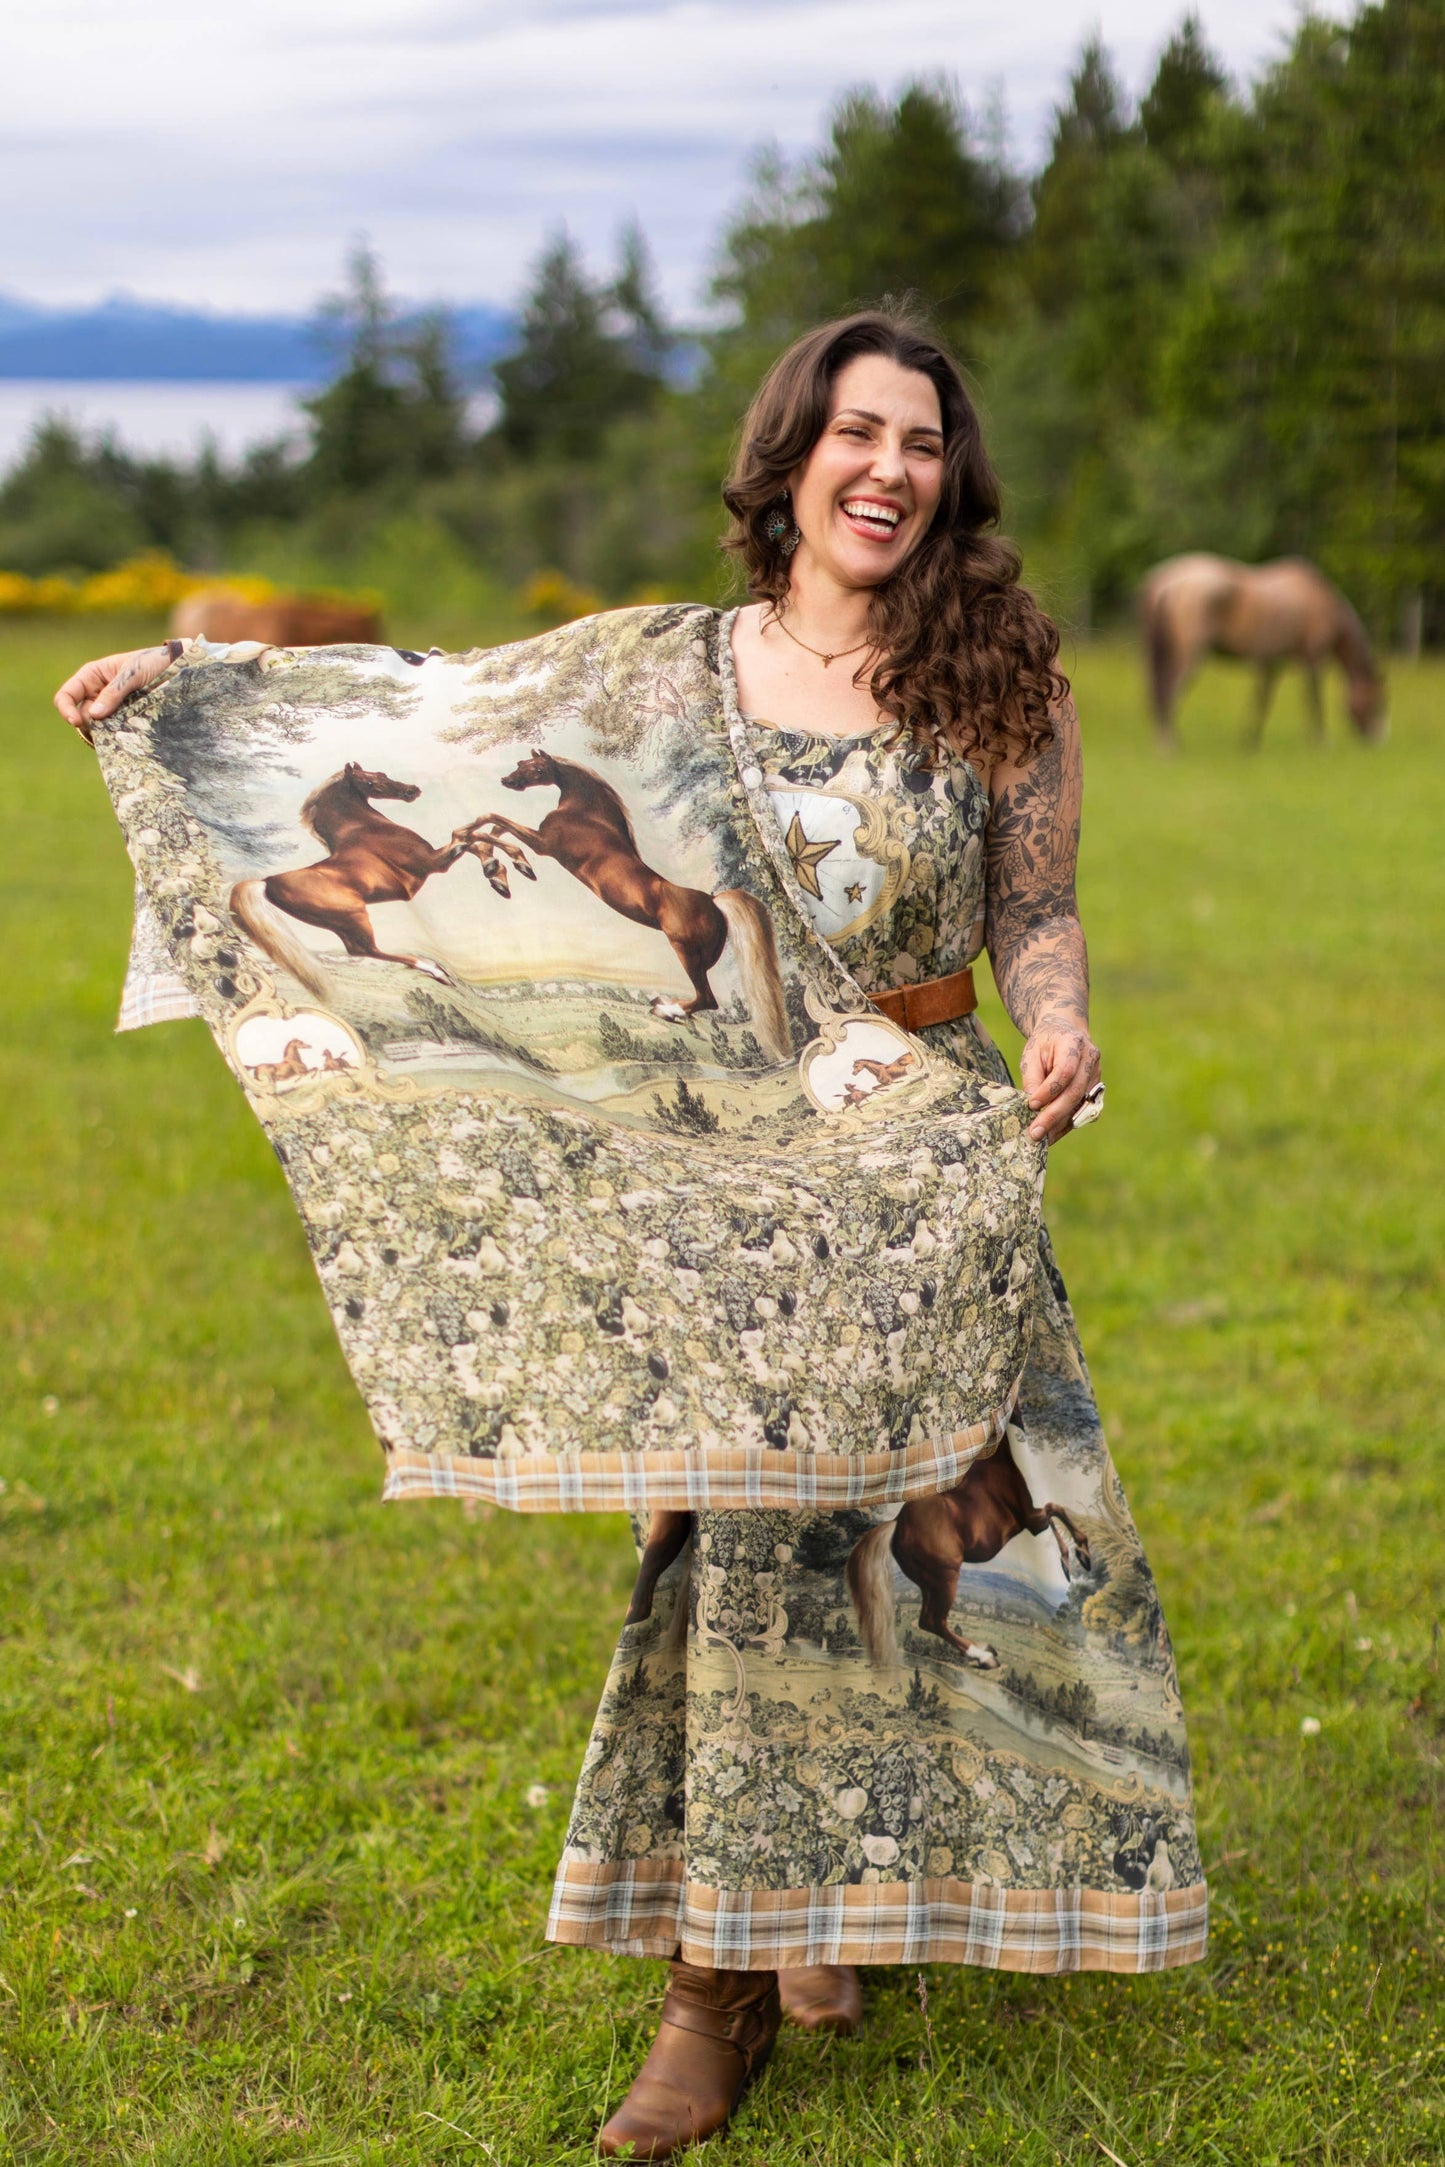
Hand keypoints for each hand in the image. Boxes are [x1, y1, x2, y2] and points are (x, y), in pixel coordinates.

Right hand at [54, 644, 176, 742]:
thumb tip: (94, 715)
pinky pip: (115, 733)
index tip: (77, 722)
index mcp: (91, 676)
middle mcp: (97, 694)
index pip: (67, 695)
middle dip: (92, 726)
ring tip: (124, 732)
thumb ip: (114, 692)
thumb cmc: (152, 662)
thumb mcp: (132, 673)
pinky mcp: (125, 720)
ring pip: (98, 728)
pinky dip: (118, 738)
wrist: (178, 668)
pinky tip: (129, 739)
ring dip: (106, 734)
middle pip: (82, 717)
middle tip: (112, 728)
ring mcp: (111, 708)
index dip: (66, 709)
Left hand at [1020, 1013, 1101, 1142]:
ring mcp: (1097, 1074)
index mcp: (1074, 1043)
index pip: (1064, 1071)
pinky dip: (1068, 1124)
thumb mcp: (1031, 1054)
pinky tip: (1052, 1134)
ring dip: (1061, 1124)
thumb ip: (1032, 1078)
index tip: (1031, 1105)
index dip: (1048, 1091)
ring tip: (1042, 1138)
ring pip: (1080, 1104)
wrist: (1064, 1033)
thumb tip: (1033, 1107)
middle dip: (1054, 1115)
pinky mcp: (1096, 1088)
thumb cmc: (1044, 1044)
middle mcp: (1090, 1059)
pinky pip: (1083, 1110)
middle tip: (1035, 1133)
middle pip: (1075, 1091)